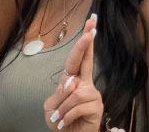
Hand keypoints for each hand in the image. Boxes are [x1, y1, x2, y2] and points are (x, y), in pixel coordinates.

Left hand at [44, 16, 102, 131]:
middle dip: (86, 44)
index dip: (83, 43)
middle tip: (91, 28)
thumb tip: (74, 82)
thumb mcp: (52, 106)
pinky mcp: (97, 107)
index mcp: (72, 80)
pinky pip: (77, 107)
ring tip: (60, 118)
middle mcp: (85, 84)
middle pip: (87, 61)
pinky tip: (65, 122)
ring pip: (75, 93)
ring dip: (63, 108)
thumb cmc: (60, 120)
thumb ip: (60, 93)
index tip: (90, 27)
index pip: (77, 59)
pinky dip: (66, 116)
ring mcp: (93, 95)